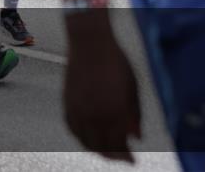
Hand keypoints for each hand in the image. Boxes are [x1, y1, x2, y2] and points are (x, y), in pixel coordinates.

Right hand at [64, 22, 140, 161]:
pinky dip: (80, 137)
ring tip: (105, 151)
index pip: (120, 145)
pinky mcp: (67, 102)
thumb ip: (135, 115)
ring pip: (85, 141)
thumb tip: (137, 137)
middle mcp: (95, 115)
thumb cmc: (115, 61)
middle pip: (103, 148)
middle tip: (121, 158)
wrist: (90, 43)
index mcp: (115, 112)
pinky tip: (87, 137)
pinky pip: (72, 128)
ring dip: (96, 150)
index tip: (133, 161)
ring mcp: (79, 109)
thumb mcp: (133, 88)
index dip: (127, 157)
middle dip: (113, 156)